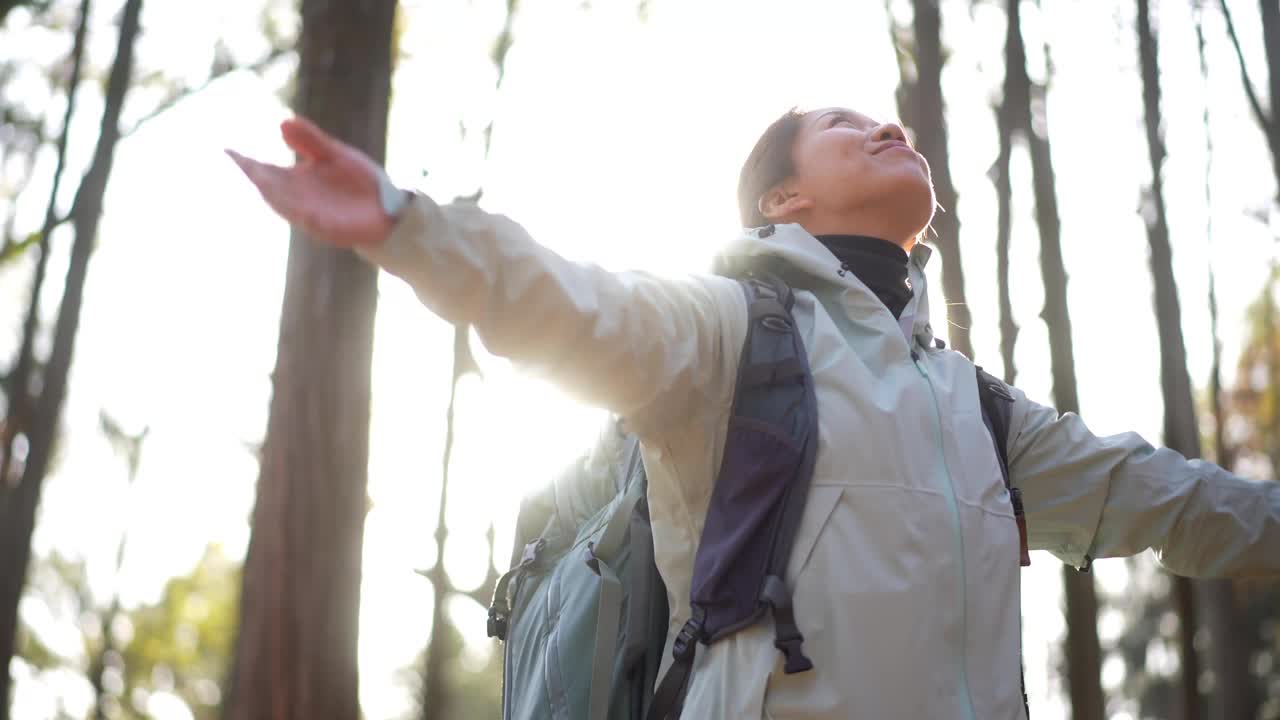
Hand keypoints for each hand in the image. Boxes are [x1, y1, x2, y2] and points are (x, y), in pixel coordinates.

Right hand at [226, 117, 395, 247]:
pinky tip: (302, 211)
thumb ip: (310, 141)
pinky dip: (307, 218)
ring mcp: (313, 215)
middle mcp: (298, 198)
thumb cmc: (359, 181)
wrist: (388, 206)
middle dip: (258, 179)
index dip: (246, 162)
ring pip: (287, 208)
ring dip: (276, 198)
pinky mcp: (331, 229)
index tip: (228, 151)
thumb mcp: (334, 154)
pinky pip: (315, 224)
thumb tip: (282, 122)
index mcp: (295, 179)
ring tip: (262, 183)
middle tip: (244, 165)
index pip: (264, 170)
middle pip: (270, 189)